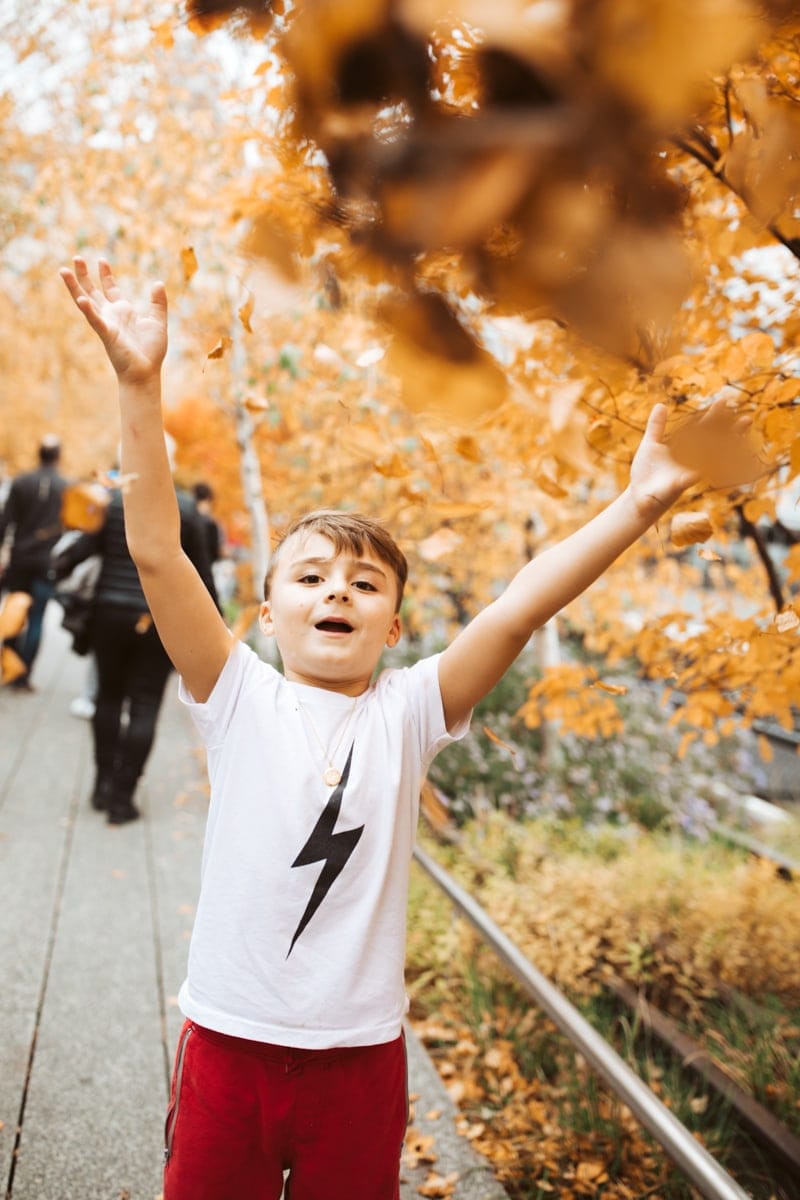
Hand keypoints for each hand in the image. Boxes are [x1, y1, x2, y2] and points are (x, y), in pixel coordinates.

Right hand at [59, 257, 166, 382]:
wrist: (146, 373)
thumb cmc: (150, 351)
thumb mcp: (158, 322)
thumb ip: (158, 303)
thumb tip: (158, 283)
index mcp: (122, 311)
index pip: (110, 288)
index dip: (106, 274)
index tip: (101, 260)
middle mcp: (111, 315)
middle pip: (93, 290)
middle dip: (84, 275)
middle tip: (77, 257)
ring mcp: (106, 324)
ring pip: (86, 302)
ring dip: (74, 287)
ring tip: (64, 271)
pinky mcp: (106, 335)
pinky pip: (95, 320)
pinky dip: (88, 310)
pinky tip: (81, 299)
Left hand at [629, 399, 757, 520]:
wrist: (637, 496)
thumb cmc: (646, 472)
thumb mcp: (650, 445)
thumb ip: (656, 426)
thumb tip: (661, 405)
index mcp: (683, 447)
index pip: (702, 429)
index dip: (713, 416)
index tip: (724, 401)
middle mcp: (690, 459)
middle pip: (713, 442)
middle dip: (731, 432)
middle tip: (749, 419)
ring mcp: (687, 472)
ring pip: (708, 460)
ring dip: (724, 450)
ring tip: (738, 439)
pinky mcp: (677, 485)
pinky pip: (690, 478)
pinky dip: (696, 473)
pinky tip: (705, 469)